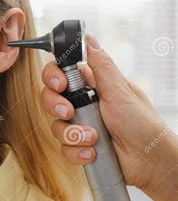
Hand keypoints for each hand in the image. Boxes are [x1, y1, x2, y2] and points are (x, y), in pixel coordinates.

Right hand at [41, 33, 177, 200]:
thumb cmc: (144, 124)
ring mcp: (79, 125)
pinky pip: (64, 148)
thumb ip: (101, 66)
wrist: (150, 161)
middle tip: (68, 112)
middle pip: (50, 98)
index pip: (61, 73)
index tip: (59, 84)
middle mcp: (82, 104)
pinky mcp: (79, 146)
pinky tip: (91, 152)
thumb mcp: (121, 92)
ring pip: (55, 125)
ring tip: (92, 138)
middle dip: (56, 106)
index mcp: (92, 86)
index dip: (53, 77)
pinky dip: (75, 151)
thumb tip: (89, 39)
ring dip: (71, 133)